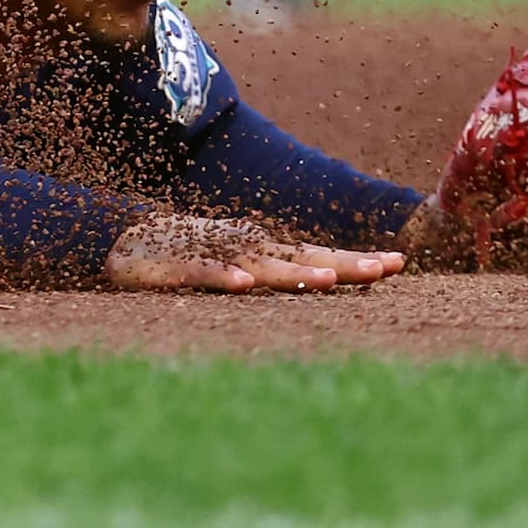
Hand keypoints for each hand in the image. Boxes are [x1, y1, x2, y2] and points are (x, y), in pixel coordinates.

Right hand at [104, 212, 406, 293]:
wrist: (129, 241)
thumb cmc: (192, 256)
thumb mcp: (241, 265)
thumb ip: (276, 274)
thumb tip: (326, 282)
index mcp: (266, 250)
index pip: (320, 255)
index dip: (357, 260)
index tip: (398, 263)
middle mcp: (250, 248)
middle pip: (304, 257)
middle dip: (345, 264)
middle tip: (384, 269)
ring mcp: (218, 255)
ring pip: (261, 266)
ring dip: (293, 274)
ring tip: (326, 280)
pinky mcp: (183, 265)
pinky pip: (206, 273)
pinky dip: (223, 279)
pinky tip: (241, 286)